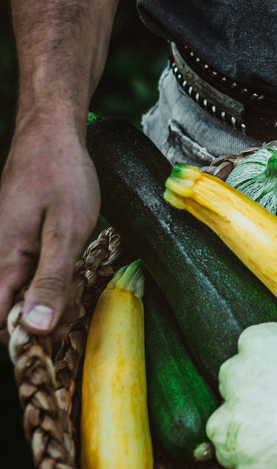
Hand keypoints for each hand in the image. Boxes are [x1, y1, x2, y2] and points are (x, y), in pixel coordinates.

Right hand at [0, 115, 99, 344]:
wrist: (51, 132)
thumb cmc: (61, 175)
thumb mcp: (67, 230)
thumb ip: (51, 280)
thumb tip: (36, 329)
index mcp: (3, 261)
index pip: (0, 324)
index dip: (30, 335)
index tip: (62, 324)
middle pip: (13, 313)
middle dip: (47, 316)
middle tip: (78, 295)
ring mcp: (5, 248)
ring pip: (23, 293)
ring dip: (53, 296)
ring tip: (78, 277)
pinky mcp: (17, 240)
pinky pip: (29, 273)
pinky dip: (52, 276)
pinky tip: (73, 264)